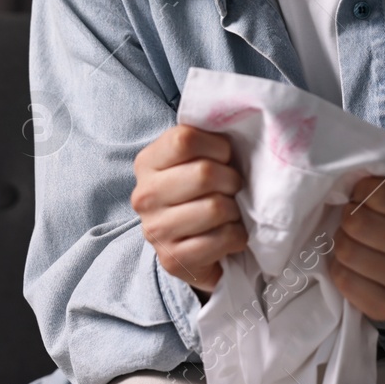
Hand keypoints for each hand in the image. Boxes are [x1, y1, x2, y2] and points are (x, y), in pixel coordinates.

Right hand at [131, 124, 247, 296]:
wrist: (192, 247)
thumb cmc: (201, 193)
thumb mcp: (197, 159)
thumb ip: (207, 141)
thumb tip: (240, 124)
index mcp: (147, 163)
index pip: (184, 139)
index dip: (217, 147)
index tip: (224, 158)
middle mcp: (144, 195)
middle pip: (204, 174)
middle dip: (231, 180)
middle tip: (232, 188)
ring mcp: (155, 230)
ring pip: (216, 208)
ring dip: (235, 211)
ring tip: (230, 213)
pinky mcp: (173, 260)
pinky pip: (222, 239)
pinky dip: (236, 236)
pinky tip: (229, 235)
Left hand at [327, 164, 384, 321]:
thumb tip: (354, 160)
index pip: (375, 192)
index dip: (359, 190)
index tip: (361, 194)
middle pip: (356, 223)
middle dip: (348, 216)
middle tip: (353, 217)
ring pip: (346, 251)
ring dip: (342, 241)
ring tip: (353, 239)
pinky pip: (344, 280)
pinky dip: (340, 268)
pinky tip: (353, 263)